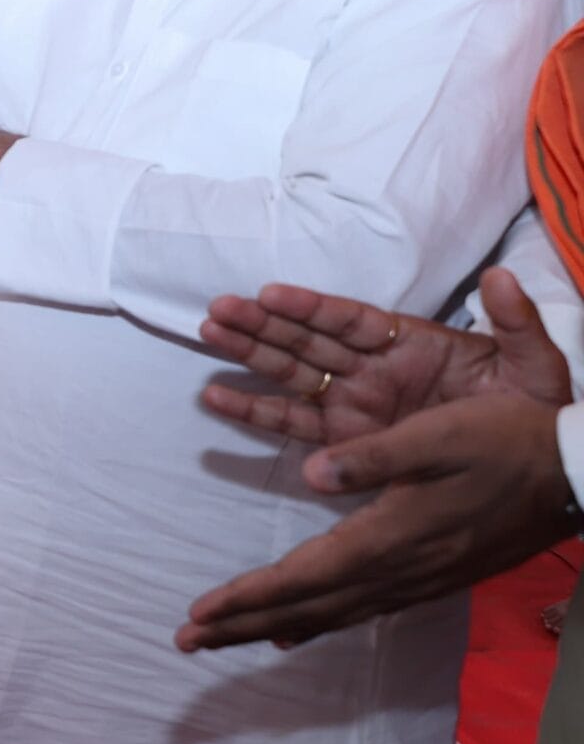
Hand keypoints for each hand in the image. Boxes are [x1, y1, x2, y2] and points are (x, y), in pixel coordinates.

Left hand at [176, 391, 576, 650]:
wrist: (578, 474)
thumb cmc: (506, 443)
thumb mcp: (439, 436)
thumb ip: (373, 455)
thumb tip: (312, 471)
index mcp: (390, 537)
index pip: (303, 576)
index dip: (248, 596)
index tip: (198, 614)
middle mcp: (398, 570)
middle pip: (306, 606)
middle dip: (244, 624)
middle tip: (187, 642)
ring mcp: (418, 579)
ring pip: (332, 612)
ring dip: (274, 624)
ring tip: (229, 638)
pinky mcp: (432, 576)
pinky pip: (360, 608)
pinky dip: (320, 618)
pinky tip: (302, 624)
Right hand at [198, 268, 571, 446]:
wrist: (534, 466)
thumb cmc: (532, 411)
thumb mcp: (534, 365)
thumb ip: (515, 323)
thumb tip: (500, 277)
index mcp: (411, 344)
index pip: (351, 320)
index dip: (311, 307)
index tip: (271, 293)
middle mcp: (373, 369)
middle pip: (308, 340)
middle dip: (263, 324)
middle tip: (220, 309)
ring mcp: (355, 404)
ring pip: (291, 373)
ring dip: (249, 352)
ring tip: (209, 332)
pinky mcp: (345, 440)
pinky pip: (293, 423)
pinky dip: (254, 409)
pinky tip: (217, 395)